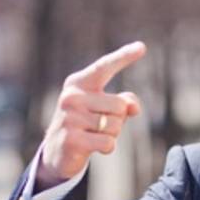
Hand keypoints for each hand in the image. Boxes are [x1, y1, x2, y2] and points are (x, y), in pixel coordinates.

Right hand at [36, 42, 146, 188]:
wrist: (58, 152)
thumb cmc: (87, 124)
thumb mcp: (105, 109)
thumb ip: (124, 102)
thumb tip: (134, 107)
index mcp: (79, 83)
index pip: (104, 67)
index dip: (124, 56)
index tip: (142, 47)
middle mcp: (72, 96)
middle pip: (120, 105)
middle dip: (118, 119)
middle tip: (99, 125)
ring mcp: (69, 117)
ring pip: (116, 125)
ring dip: (112, 135)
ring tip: (93, 135)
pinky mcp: (71, 139)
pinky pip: (108, 142)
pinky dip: (107, 148)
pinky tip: (92, 147)